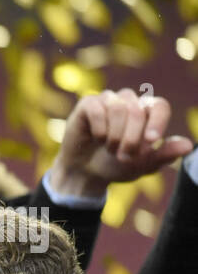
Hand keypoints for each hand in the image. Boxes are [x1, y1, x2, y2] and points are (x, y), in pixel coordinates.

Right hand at [47, 89, 193, 199]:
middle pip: (138, 111)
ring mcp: (108, 101)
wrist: (85, 173)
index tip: (151, 141)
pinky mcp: (87, 104)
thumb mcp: (142, 165)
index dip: (157, 122)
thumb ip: (164, 155)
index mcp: (146, 112)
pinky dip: (99, 130)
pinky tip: (96, 139)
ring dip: (114, 136)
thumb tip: (189, 146)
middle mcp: (129, 102)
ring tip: (109, 149)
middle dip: (131, 139)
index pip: (159, 106)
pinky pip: (97, 110)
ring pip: (118, 108)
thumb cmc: (116, 166)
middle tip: (123, 157)